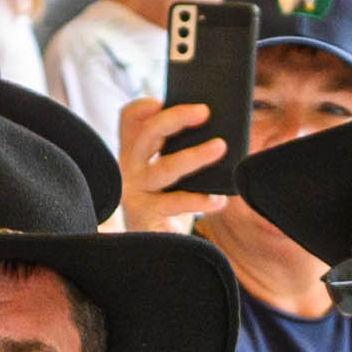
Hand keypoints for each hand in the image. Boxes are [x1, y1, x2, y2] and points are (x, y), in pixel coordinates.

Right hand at [115, 92, 233, 230]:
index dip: (142, 107)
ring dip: (195, 156)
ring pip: (164, 168)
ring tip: (220, 147)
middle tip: (205, 111)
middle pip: (147, 134)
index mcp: (135, 153)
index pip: (129, 120)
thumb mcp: (177, 175)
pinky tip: (218, 200)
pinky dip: (199, 200)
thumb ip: (186, 151)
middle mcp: (129, 169)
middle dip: (177, 118)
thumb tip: (221, 132)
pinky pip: (174, 202)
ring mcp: (134, 193)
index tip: (162, 100)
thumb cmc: (173, 206)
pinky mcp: (144, 216)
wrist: (160, 252)